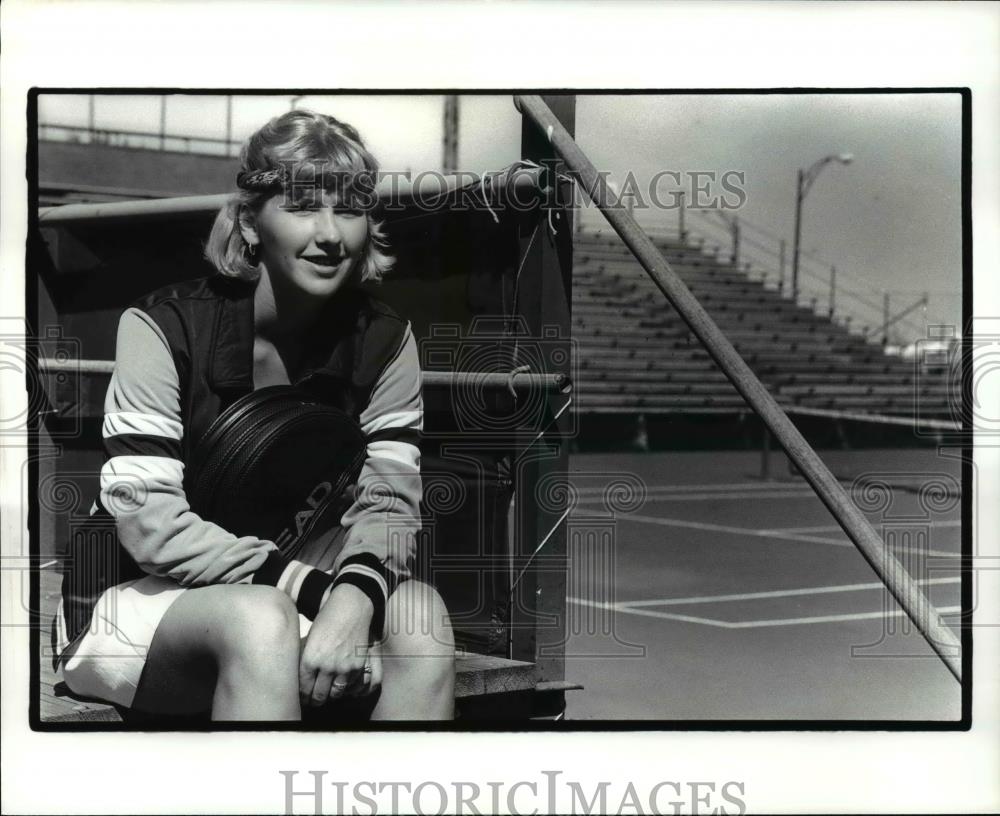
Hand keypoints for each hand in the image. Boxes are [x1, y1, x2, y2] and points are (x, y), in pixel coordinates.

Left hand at [298, 583, 376, 706]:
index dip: (302, 696)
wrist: (350, 608)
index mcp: (309, 658)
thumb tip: (300, 679)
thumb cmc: (327, 621)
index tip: (303, 698)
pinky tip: (340, 682)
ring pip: (335, 694)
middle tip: (314, 700)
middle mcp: (326, 666)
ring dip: (330, 696)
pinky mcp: (357, 666)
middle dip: (315, 700)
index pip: (303, 688)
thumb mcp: (309, 639)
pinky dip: (345, 686)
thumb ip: (305, 660)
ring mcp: (343, 667)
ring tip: (327, 694)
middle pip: (318, 696)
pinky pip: (349, 685)